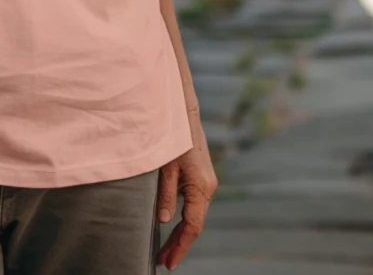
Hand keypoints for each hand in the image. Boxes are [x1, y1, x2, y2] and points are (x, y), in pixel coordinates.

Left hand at [156, 111, 217, 269]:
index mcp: (201, 188)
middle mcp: (208, 187)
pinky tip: (172, 223)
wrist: (184, 113)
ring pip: (195, 214)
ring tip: (165, 247)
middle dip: (180, 243)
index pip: (192, 226)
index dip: (180, 246)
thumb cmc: (174, 137)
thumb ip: (166, 195)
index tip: (168, 262)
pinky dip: (184, 217)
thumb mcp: (166, 167)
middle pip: (195, 224)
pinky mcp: (202, 176)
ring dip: (181, 231)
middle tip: (164, 261)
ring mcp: (207, 182)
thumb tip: (164, 221)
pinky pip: (194, 202)